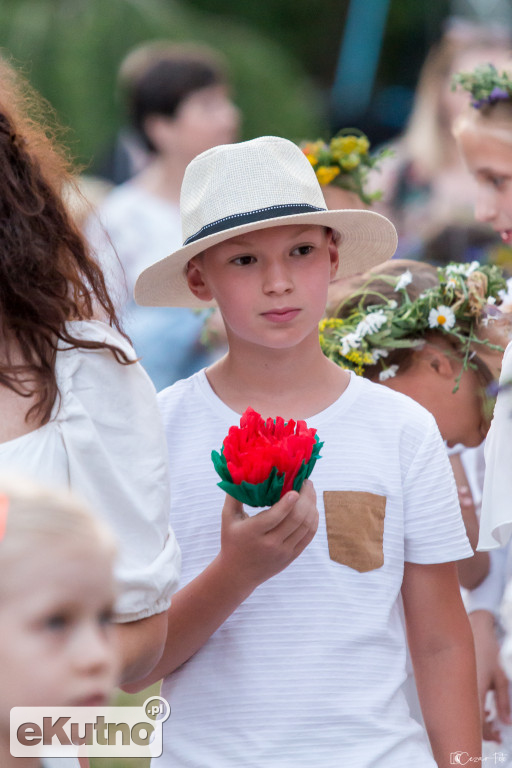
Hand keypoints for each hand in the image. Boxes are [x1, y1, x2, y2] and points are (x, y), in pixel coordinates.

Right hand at [218, 479, 318, 590]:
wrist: (237, 574)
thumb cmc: (232, 540)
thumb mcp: (227, 518)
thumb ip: (233, 495)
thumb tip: (238, 472)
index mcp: (253, 532)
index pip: (275, 516)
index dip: (288, 502)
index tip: (296, 488)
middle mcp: (270, 544)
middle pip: (296, 519)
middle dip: (306, 498)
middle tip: (307, 482)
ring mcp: (283, 551)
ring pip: (306, 527)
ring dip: (312, 507)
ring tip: (310, 492)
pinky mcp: (291, 556)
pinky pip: (308, 536)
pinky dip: (314, 520)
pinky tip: (312, 508)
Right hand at [469, 610, 510, 741]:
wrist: (473, 630)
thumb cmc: (488, 653)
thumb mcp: (501, 678)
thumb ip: (503, 702)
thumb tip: (506, 722)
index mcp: (475, 694)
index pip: (478, 725)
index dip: (488, 735)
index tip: (499, 737)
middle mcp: (462, 691)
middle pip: (468, 721)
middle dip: (481, 730)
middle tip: (495, 731)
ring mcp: (457, 685)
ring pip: (464, 712)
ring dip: (477, 719)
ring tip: (490, 715)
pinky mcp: (454, 680)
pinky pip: (461, 701)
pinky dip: (472, 708)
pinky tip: (482, 705)